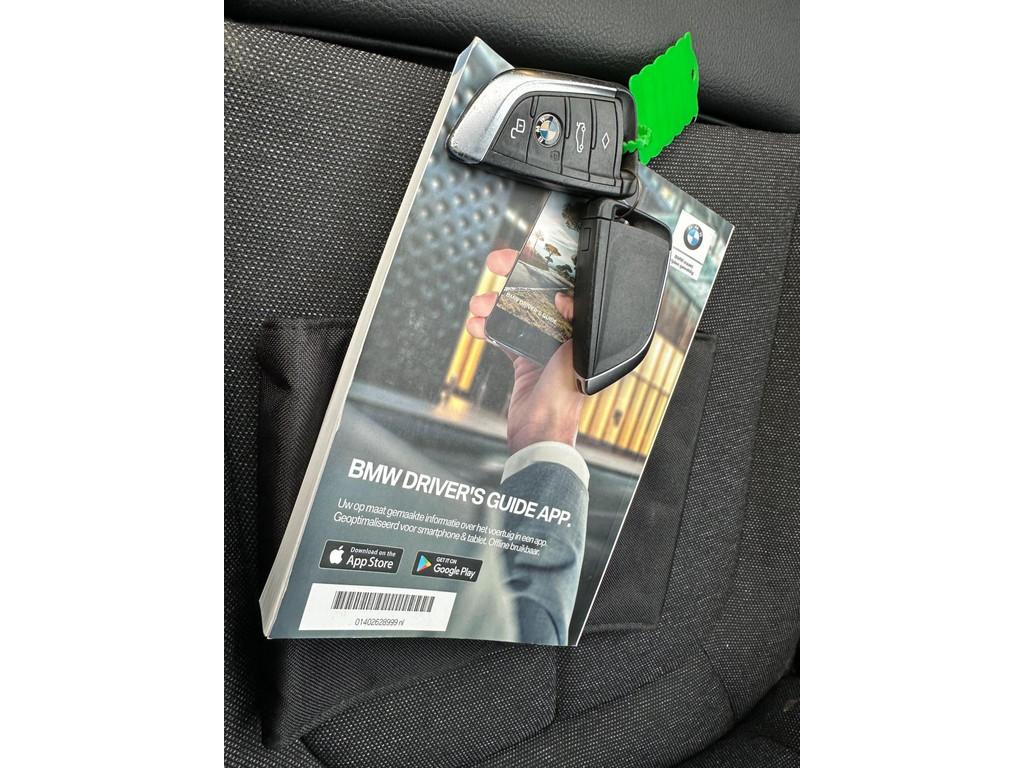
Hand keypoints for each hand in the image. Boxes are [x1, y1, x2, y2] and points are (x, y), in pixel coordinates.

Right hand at [467, 249, 585, 454]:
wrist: (539, 438)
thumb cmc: (562, 405)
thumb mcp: (571, 359)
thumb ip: (572, 326)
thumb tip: (565, 296)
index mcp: (580, 334)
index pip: (565, 289)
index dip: (546, 268)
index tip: (526, 255)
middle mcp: (564, 337)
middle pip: (538, 295)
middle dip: (514, 279)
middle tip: (495, 264)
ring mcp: (543, 349)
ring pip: (517, 314)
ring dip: (495, 305)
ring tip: (477, 306)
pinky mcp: (525, 363)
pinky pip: (505, 337)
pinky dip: (490, 329)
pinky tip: (476, 325)